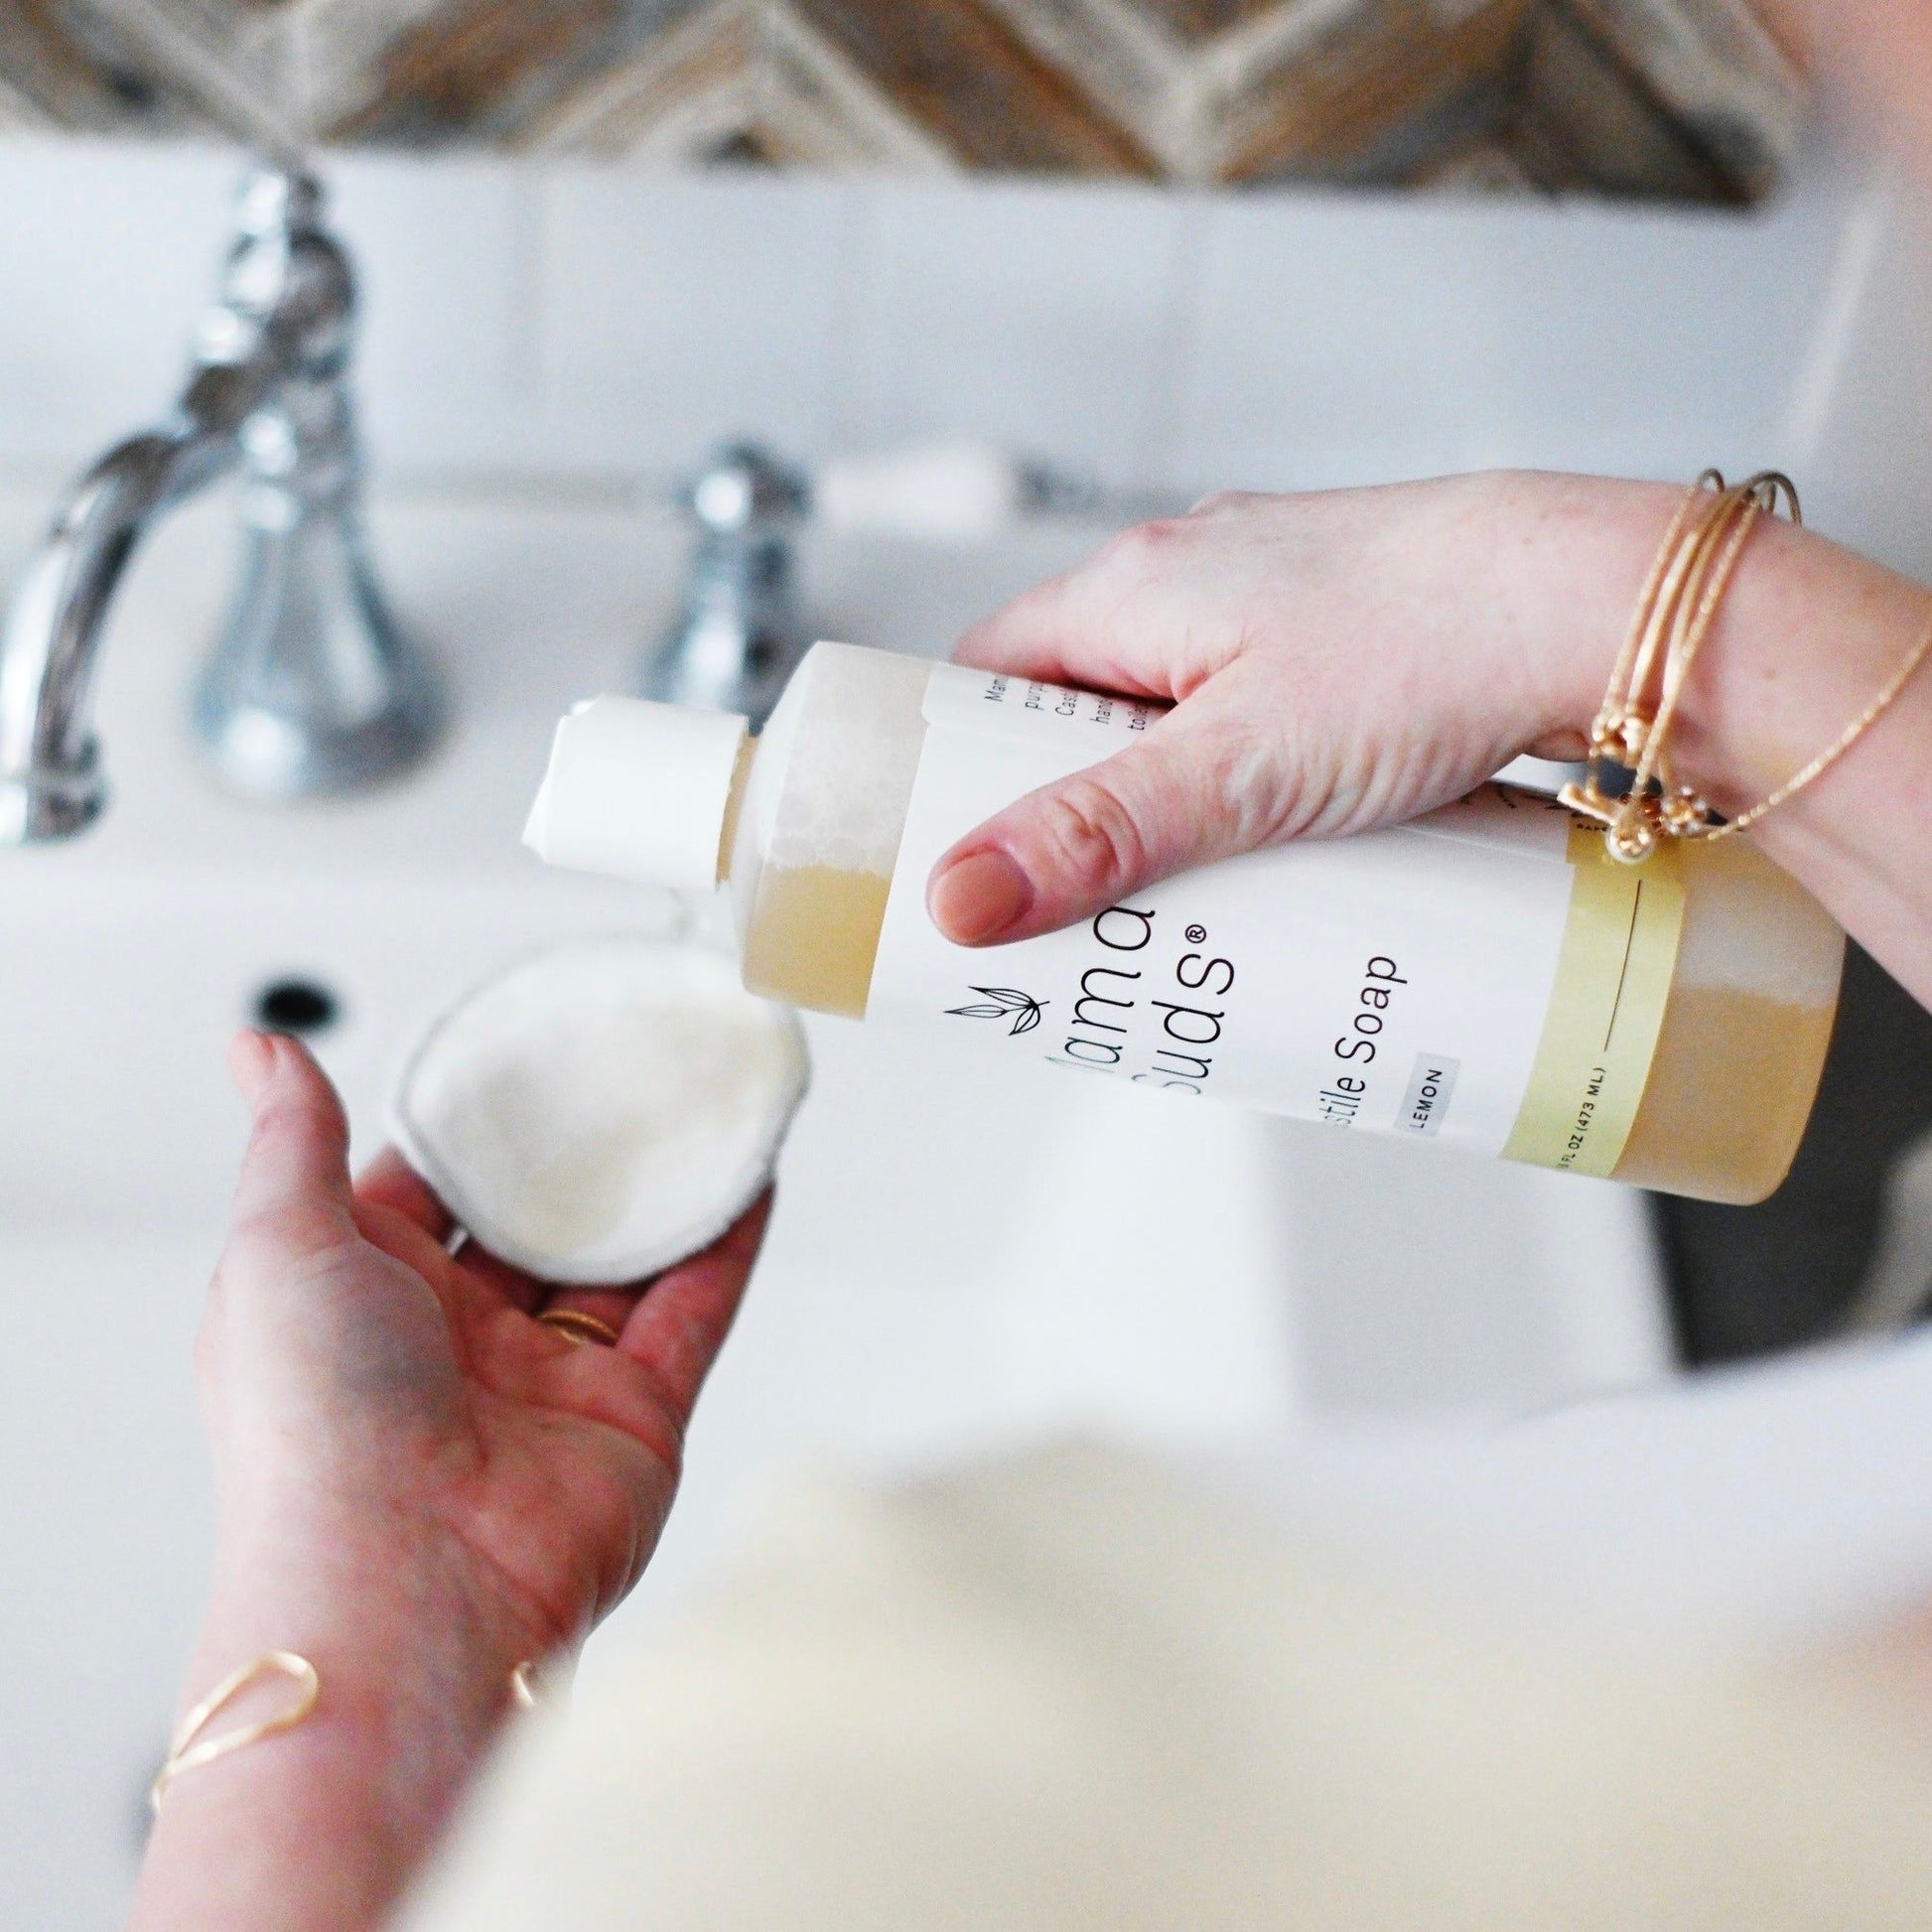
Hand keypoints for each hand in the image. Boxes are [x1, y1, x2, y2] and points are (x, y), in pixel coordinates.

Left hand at [133, 1030, 766, 1931]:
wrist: (406, 1591)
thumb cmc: (313, 1434)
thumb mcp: (278, 1249)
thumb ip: (290, 1141)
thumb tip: (258, 1045)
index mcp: (361, 1299)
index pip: (421, 1189)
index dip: (466, 1123)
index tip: (516, 1050)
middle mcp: (456, 1341)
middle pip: (532, 1221)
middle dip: (575, 1150)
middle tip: (624, 1064)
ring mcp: (550, 1380)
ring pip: (622, 1260)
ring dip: (662, 1185)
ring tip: (702, 1100)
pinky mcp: (634, 1417)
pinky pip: (691, 1310)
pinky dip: (726, 1242)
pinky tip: (749, 1174)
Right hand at [925, 471, 1691, 945]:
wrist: (1600, 606)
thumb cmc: (1430, 643)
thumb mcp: (1235, 767)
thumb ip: (1096, 834)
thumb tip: (960, 895)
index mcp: (1131, 586)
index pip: (982, 671)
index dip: (954, 761)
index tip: (951, 848)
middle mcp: (1194, 581)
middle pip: (1073, 709)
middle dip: (1063, 808)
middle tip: (1066, 904)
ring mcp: (1275, 610)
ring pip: (1169, 724)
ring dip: (1157, 806)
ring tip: (1169, 897)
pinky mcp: (1344, 650)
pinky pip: (1249, 729)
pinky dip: (1237, 791)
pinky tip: (1268, 853)